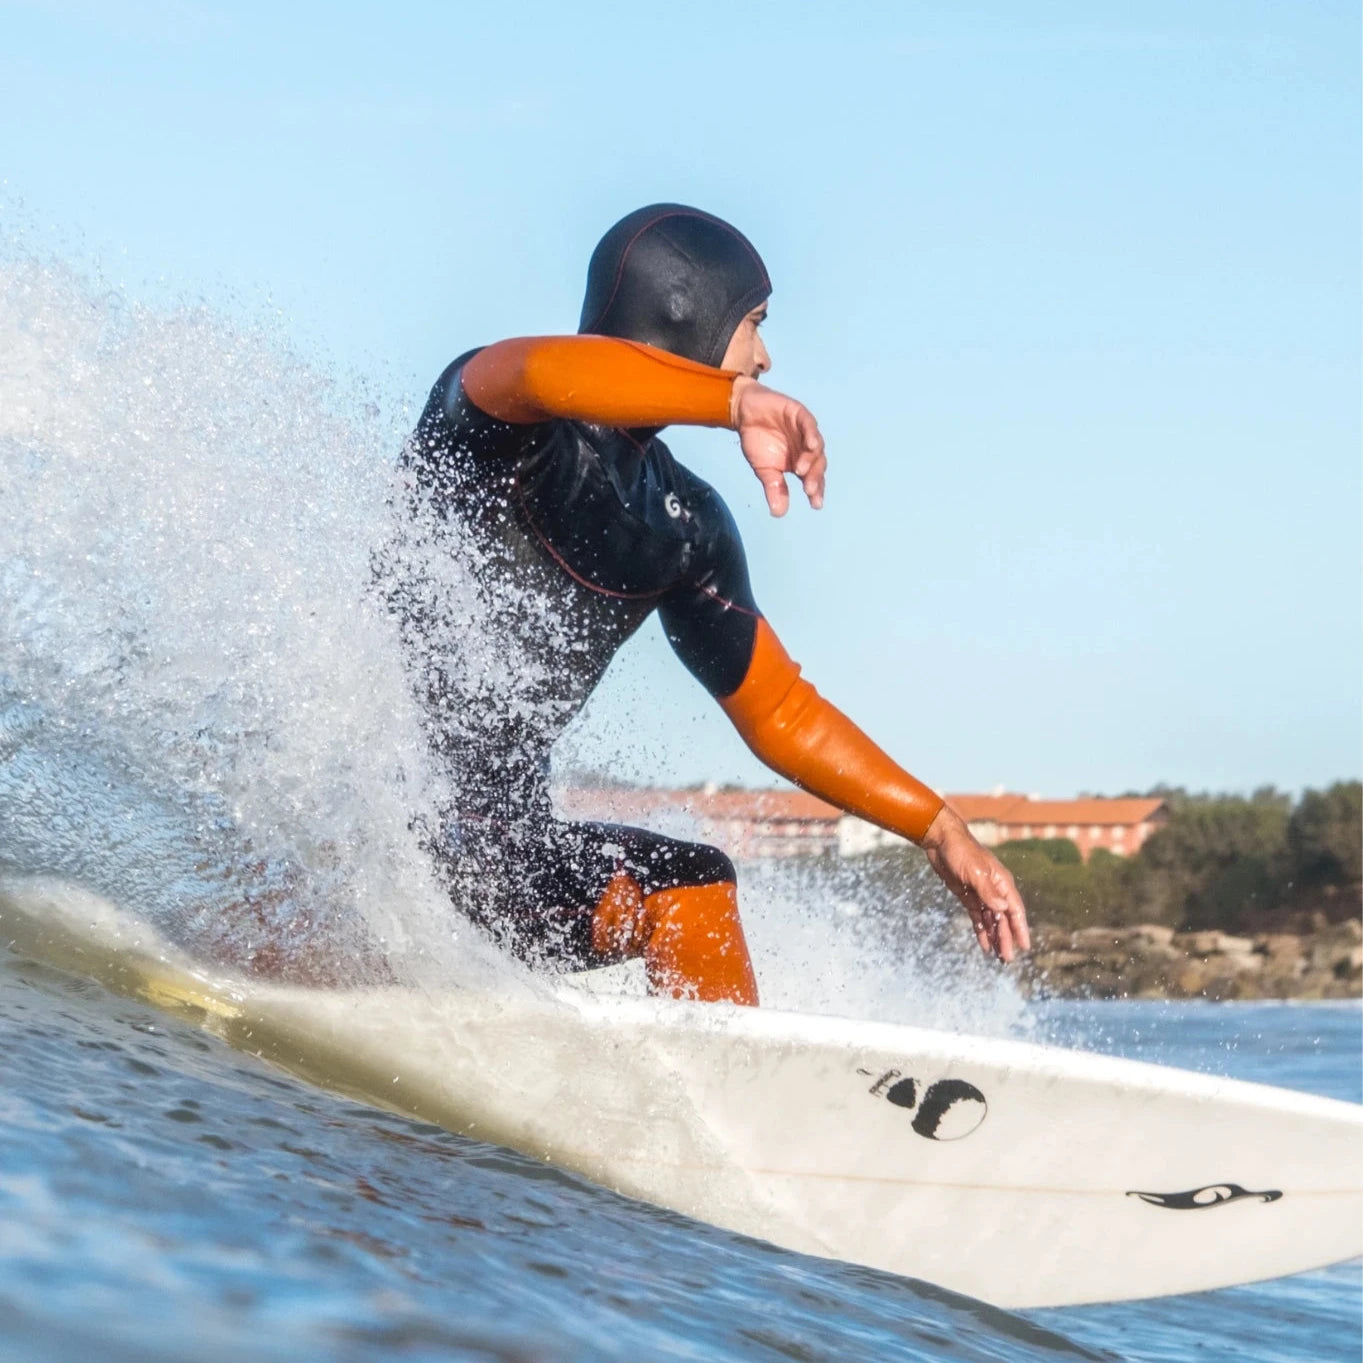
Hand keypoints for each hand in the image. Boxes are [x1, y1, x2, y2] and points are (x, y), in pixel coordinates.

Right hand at [731, 376, 825, 516]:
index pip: (813, 479)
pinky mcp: (800, 415)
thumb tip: (779, 513)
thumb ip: (774, 488)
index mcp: (800, 463)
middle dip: (815, 478)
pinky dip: (811, 435)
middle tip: (809, 490)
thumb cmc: (757, 441)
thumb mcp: (764, 469)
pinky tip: (811, 445)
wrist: (745, 413)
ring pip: (816, 446)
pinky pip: (809, 425)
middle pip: (818, 465)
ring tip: (802, 471)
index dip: (816, 491)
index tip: (816, 505)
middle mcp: (806, 449)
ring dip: (811, 459)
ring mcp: (805, 431)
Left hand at [920, 806, 1030, 962]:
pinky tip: (984, 945)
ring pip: (992, 921)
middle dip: (1006, 939)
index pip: (1014, 910)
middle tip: (1008, 960)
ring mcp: (981, 894)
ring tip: (999, 957)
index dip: (1020, 928)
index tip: (1025, 946)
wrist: (940, 840)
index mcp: (1001, 883)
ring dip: (995, 938)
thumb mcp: (974, 871)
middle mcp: (995, 890)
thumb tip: (1003, 909)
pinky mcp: (968, 896)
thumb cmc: (961, 851)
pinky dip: (982, 931)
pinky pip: (978, 917)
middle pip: (1004, 919)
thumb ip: (988, 891)